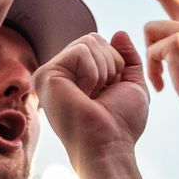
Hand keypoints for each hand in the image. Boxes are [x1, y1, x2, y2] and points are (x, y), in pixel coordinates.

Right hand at [34, 31, 149, 167]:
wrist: (109, 145)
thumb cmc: (121, 124)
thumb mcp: (132, 85)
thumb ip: (128, 58)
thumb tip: (119, 33)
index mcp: (76, 74)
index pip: (100, 43)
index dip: (116, 64)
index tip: (109, 93)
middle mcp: (61, 73)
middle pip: (94, 38)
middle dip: (111, 64)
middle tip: (101, 95)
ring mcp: (51, 74)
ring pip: (88, 42)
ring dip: (103, 71)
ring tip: (93, 96)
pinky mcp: (46, 75)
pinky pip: (81, 51)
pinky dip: (92, 73)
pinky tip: (84, 95)